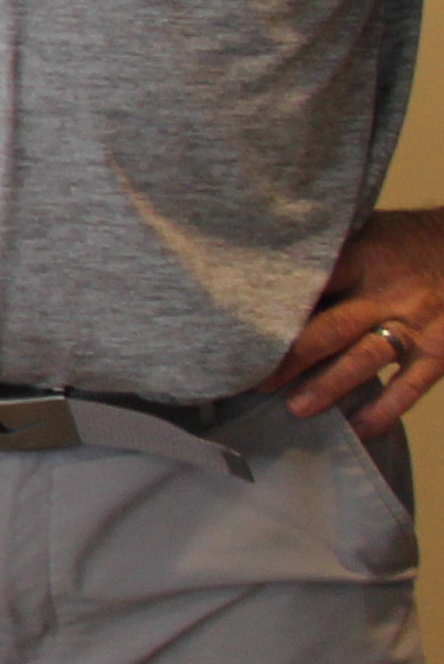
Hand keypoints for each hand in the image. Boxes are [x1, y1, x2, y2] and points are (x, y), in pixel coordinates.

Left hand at [262, 208, 443, 430]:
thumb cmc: (401, 245)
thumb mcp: (365, 234)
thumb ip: (325, 256)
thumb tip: (259, 269)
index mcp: (363, 260)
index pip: (314, 282)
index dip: (277, 307)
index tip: (239, 328)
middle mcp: (387, 294)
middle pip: (333, 327)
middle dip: (292, 356)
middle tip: (254, 379)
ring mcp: (415, 326)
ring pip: (366, 359)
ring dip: (329, 385)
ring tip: (296, 408)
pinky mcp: (438, 353)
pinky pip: (410, 388)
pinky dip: (383, 411)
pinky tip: (357, 429)